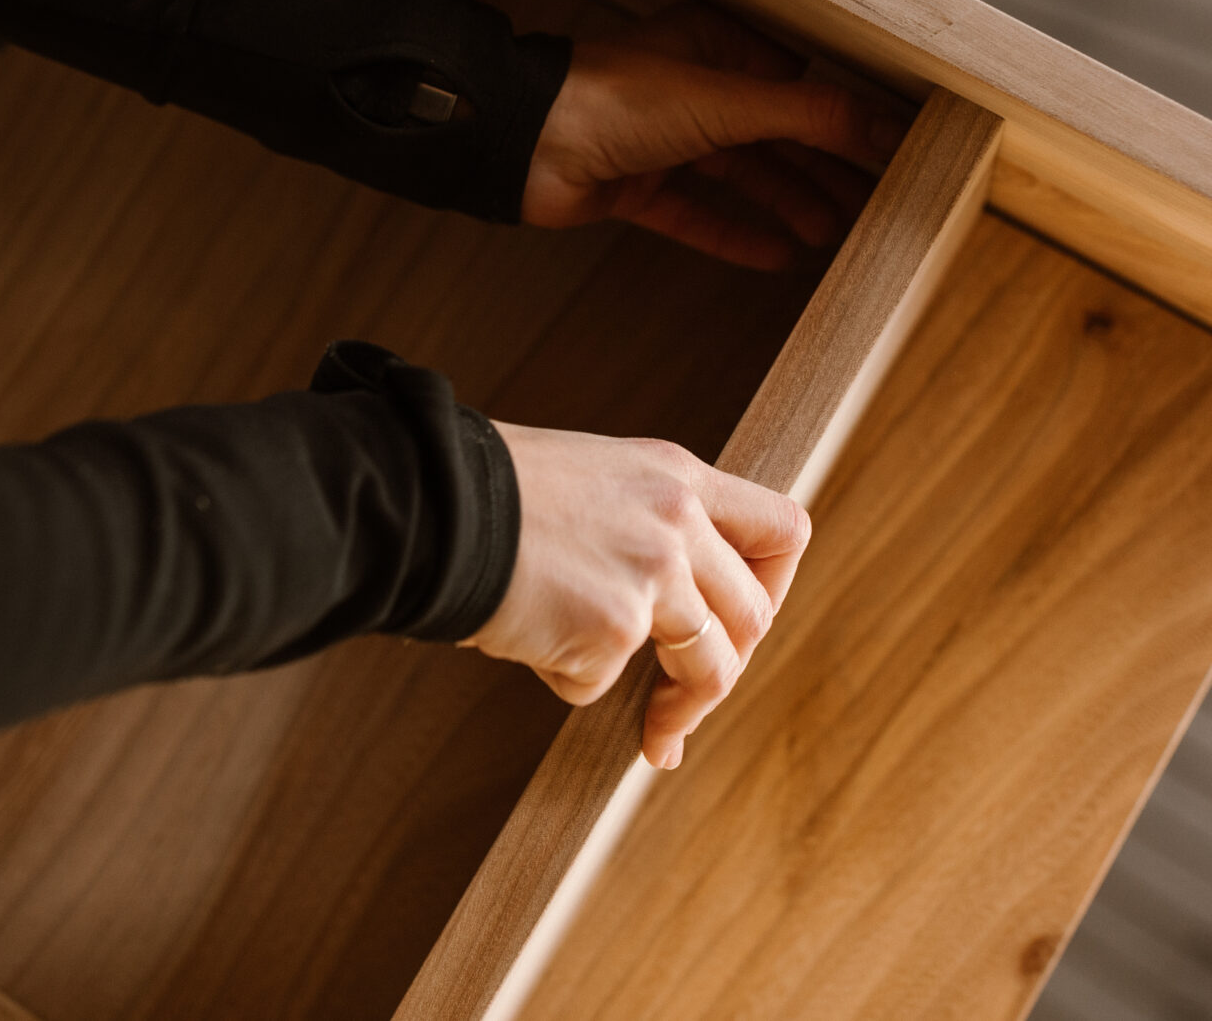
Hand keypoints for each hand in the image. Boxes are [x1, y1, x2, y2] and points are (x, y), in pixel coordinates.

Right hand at [465, 421, 810, 769]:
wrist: (430, 501)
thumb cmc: (489, 490)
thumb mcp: (592, 477)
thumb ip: (644, 522)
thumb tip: (673, 598)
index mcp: (676, 476)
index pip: (782, 529)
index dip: (772, 586)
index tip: (737, 620)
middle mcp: (678, 522)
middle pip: (754, 614)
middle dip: (729, 668)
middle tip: (689, 699)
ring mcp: (651, 577)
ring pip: (709, 667)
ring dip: (681, 711)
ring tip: (655, 736)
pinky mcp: (611, 630)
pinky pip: (604, 683)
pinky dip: (571, 679)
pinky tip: (531, 644)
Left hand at [523, 4, 907, 269]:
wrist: (523, 144)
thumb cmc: (613, 98)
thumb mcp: (728, 100)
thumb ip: (808, 115)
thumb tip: (882, 126)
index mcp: (715, 43)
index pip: (798, 82)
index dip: (843, 117)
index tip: (890, 148)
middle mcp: (693, 86)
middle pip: (776, 134)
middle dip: (823, 169)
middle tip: (875, 203)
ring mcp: (664, 138)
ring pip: (742, 175)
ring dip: (788, 203)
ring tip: (834, 236)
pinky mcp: (638, 185)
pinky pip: (699, 213)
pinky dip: (737, 233)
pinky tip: (778, 256)